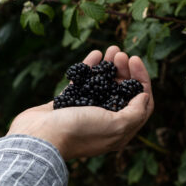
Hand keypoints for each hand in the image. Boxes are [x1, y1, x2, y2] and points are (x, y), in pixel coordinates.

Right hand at [6, 47, 153, 160]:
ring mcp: (87, 111)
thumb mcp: (116, 126)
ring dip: (110, 66)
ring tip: (112, 48)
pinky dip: (90, 68)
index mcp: (120, 131)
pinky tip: (96, 54)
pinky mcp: (69, 103)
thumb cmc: (79, 132)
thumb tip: (144, 96)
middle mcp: (105, 121)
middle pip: (122, 92)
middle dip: (125, 70)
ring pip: (104, 85)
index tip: (135, 60)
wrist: (40, 136)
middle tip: (121, 54)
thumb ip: (135, 112)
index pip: (141, 104)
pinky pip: (84, 83)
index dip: (141, 80)